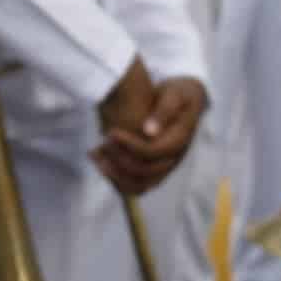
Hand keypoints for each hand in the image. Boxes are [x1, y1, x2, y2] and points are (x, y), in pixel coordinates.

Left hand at [95, 66, 203, 194]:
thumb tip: (149, 131)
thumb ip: (164, 111)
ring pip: (139, 185)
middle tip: (102, 142)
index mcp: (177, 141)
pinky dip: (116, 180)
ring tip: (96, 155)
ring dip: (115, 174)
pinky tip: (101, 163)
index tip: (111, 132)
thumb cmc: (177, 94)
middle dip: (119, 159)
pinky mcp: (153, 171)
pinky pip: (135, 186)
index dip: (130, 146)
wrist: (184, 101)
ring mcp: (163, 168)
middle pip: (144, 171)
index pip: (152, 152)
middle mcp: (171, 159)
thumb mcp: (175, 95)